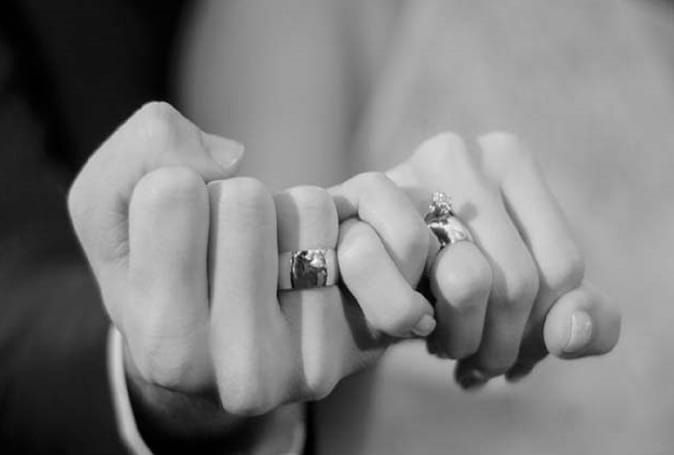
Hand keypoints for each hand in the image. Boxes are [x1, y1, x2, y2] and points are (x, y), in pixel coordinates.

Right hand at [68, 102, 436, 447]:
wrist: (225, 348)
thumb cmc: (163, 275)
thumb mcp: (110, 216)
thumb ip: (135, 156)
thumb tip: (232, 157)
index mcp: (166, 343)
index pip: (174, 191)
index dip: (178, 188)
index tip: (184, 232)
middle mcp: (242, 370)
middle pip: (248, 198)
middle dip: (236, 201)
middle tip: (234, 247)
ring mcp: (312, 362)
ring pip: (311, 206)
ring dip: (291, 212)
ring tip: (274, 257)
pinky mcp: (366, 340)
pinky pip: (385, 237)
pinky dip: (355, 216)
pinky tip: (330, 255)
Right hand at [387, 133, 620, 387]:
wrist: (373, 271)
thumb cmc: (461, 284)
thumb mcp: (536, 303)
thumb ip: (588, 321)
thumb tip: (571, 335)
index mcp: (509, 158)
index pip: (561, 267)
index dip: (543, 330)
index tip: (518, 354)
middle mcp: (458, 152)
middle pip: (515, 279)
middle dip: (500, 345)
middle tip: (479, 365)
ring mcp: (404, 174)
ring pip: (466, 281)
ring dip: (459, 339)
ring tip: (449, 350)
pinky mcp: (356, 207)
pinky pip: (409, 281)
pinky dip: (407, 318)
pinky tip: (411, 331)